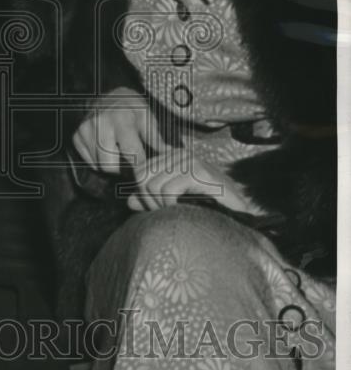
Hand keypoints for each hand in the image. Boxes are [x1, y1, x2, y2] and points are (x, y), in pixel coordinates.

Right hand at [73, 86, 166, 173]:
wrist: (109, 94)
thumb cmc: (131, 107)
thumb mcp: (147, 116)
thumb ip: (156, 139)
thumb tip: (170, 156)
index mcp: (121, 118)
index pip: (131, 154)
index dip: (140, 166)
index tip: (145, 169)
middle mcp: (99, 123)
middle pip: (110, 165)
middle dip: (123, 169)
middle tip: (130, 161)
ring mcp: (85, 130)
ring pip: (98, 165)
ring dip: (111, 165)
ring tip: (119, 152)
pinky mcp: (76, 136)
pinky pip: (89, 162)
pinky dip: (99, 161)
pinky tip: (107, 149)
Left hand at [126, 149, 265, 215]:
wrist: (240, 214)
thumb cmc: (208, 209)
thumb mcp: (174, 203)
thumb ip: (151, 200)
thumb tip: (129, 201)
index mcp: (172, 157)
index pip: (138, 171)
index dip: (141, 193)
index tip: (155, 208)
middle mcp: (179, 154)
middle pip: (141, 176)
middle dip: (148, 200)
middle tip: (165, 213)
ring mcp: (190, 161)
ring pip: (152, 184)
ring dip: (160, 206)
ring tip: (176, 212)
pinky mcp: (199, 172)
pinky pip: (168, 190)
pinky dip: (170, 206)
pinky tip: (184, 211)